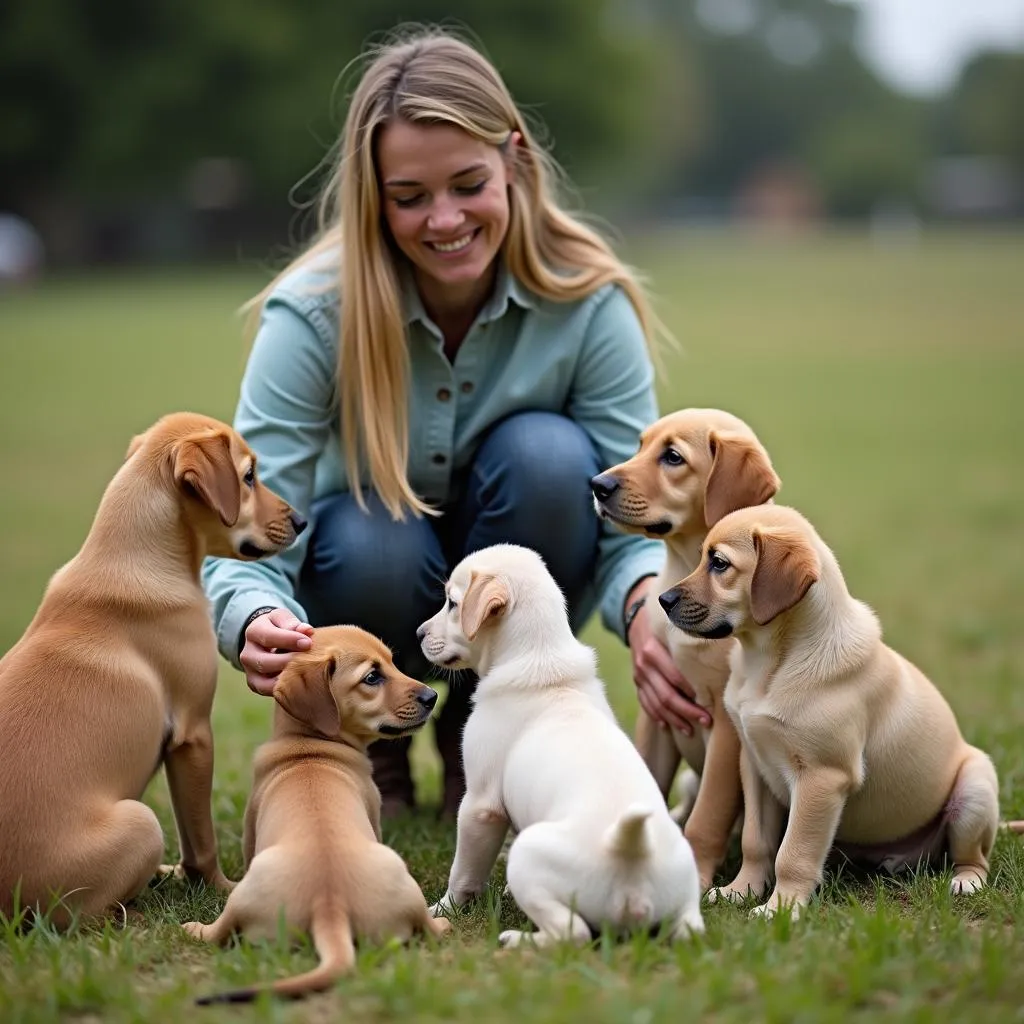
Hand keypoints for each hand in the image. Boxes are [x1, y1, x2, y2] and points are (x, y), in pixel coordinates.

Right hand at [240, 608, 313, 695]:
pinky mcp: (255, 684)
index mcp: (253, 632)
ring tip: (304, 672)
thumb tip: (307, 631)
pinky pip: (268, 691)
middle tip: (308, 659)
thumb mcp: (284, 618)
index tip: (308, 643)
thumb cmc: (279, 626)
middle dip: (289, 662)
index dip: (289, 640)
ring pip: (265, 682)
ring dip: (286, 678)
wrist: (265, 638)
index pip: (268, 637)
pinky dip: (284, 689)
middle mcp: (247, 654)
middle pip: (265, 663)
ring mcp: (249, 671)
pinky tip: (298, 682)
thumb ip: (293, 623)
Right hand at [626, 580, 711, 736]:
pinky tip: (668, 726)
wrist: (635, 618)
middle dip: (687, 711)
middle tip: (706, 721)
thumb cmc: (664, 622)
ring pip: (655, 704)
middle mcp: (643, 664)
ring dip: (673, 719)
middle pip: (666, 695)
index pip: (675, 677)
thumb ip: (691, 635)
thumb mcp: (674, 624)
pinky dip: (656, 716)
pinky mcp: (636, 682)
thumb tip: (726, 639)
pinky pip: (645, 704)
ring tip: (690, 730)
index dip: (692, 694)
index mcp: (653, 650)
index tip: (710, 705)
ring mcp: (638, 675)